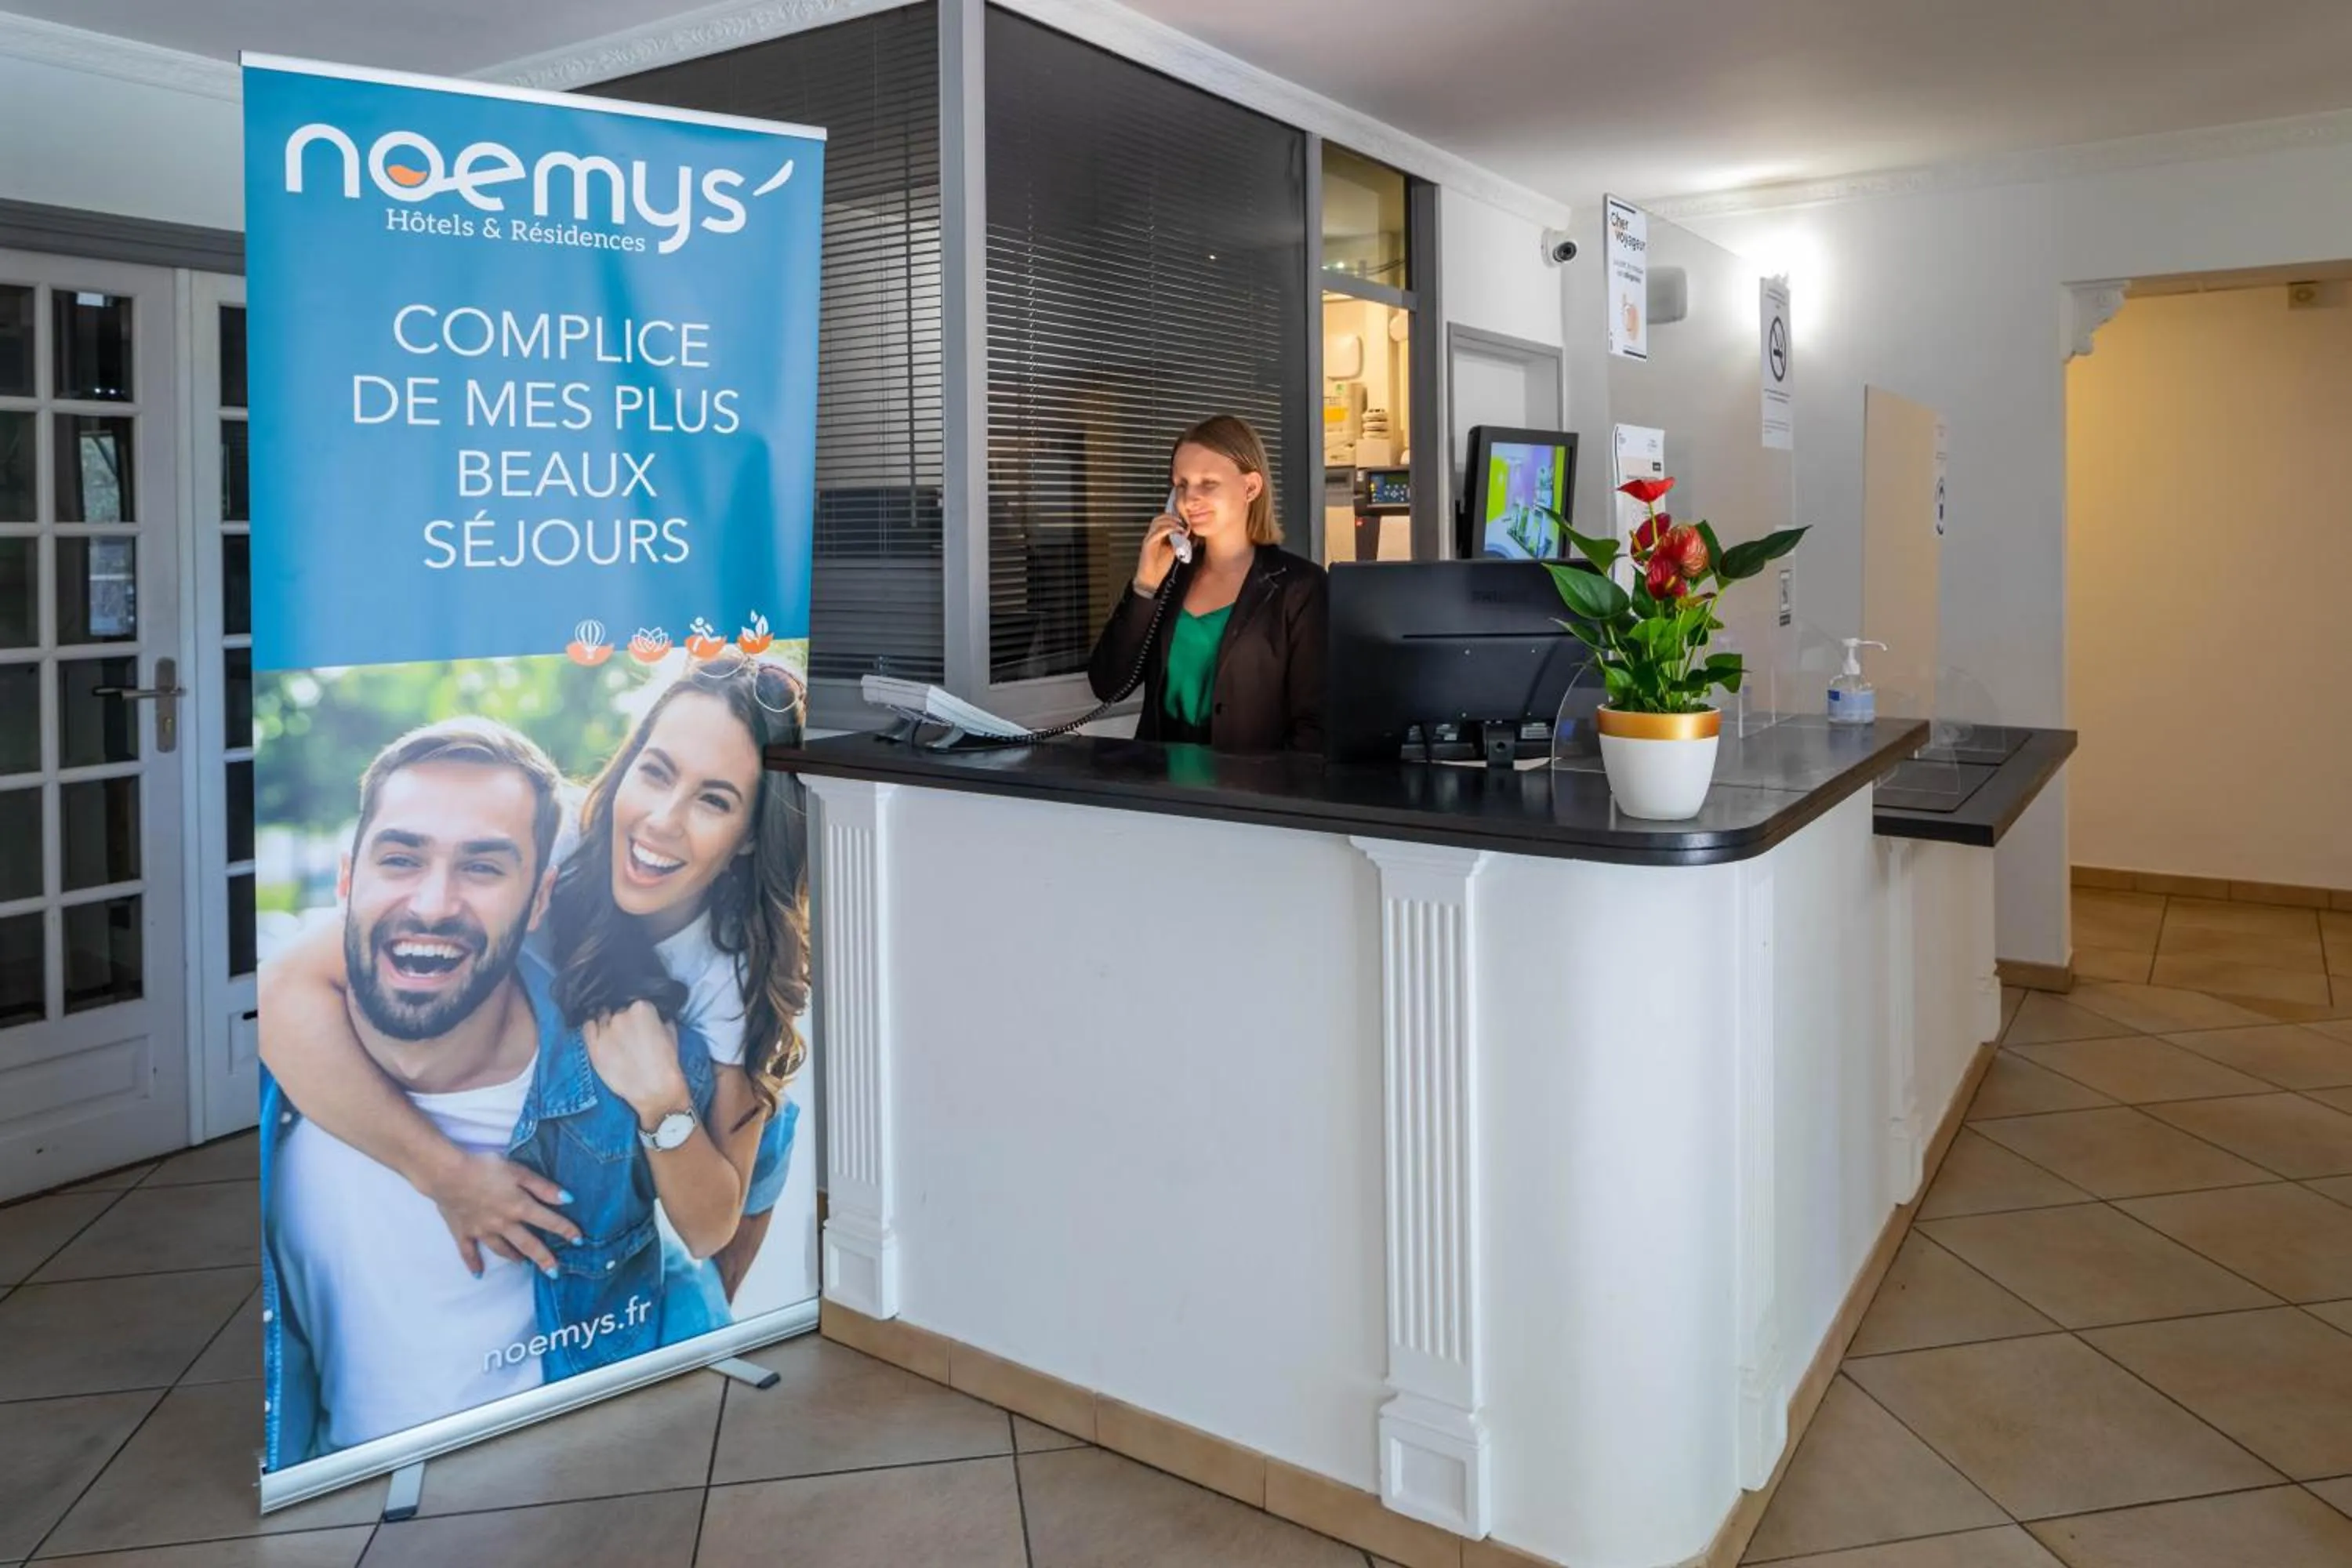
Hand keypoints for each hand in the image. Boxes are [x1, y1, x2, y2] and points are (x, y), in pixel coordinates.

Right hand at [420, 1150, 580, 1276]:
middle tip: (555, 1273)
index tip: (579, 1241)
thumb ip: (543, 1187)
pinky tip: (478, 1274)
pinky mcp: (463, 1232)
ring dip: (514, 1257)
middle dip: (544, 1258)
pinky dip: (474, 1263)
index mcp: (520, 1207)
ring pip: (501, 1249)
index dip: (566, 1231)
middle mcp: (504, 1224)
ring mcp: (482, 1231)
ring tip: (523, 1264)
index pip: (549, 1222)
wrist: (447, 1174)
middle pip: (528, 1244)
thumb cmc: (485, 1168)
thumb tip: (568, 1199)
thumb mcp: (519, 1171)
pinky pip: (469, 1252)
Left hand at [582, 1001, 689, 1125]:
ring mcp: (605, 1030)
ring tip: (613, 1034)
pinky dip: (591, 1027)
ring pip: (602, 1017)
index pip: (635, 1001)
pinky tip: (596, 1032)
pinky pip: (587, 1028)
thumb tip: (656, 1017)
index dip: (637, 1012)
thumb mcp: (671, 1033)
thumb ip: (661, 1019)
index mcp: (642, 1008)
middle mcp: (621, 1015)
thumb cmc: (667, 1063)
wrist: (655, 1090)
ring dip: (607, 1022)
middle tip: (628, 1031)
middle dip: (622, 1017)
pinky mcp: (593, 1046)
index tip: (639, 1020)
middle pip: (617, 1009)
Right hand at [1133, 513, 1188, 594]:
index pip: (1163, 519)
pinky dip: (1167, 529)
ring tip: (1181, 526)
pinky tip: (1176, 531)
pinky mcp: (1147, 544)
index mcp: (1157, 535)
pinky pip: (1156, 533)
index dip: (1174, 517)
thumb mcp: (1172, 550)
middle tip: (1184, 522)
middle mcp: (1151, 535)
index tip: (1185, 520)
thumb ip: (1177, 540)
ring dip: (1171, 522)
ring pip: (1157, 522)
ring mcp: (1149, 538)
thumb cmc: (1160, 565)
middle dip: (1173, 517)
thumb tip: (1185, 532)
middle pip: (1160, 517)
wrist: (1151, 578)